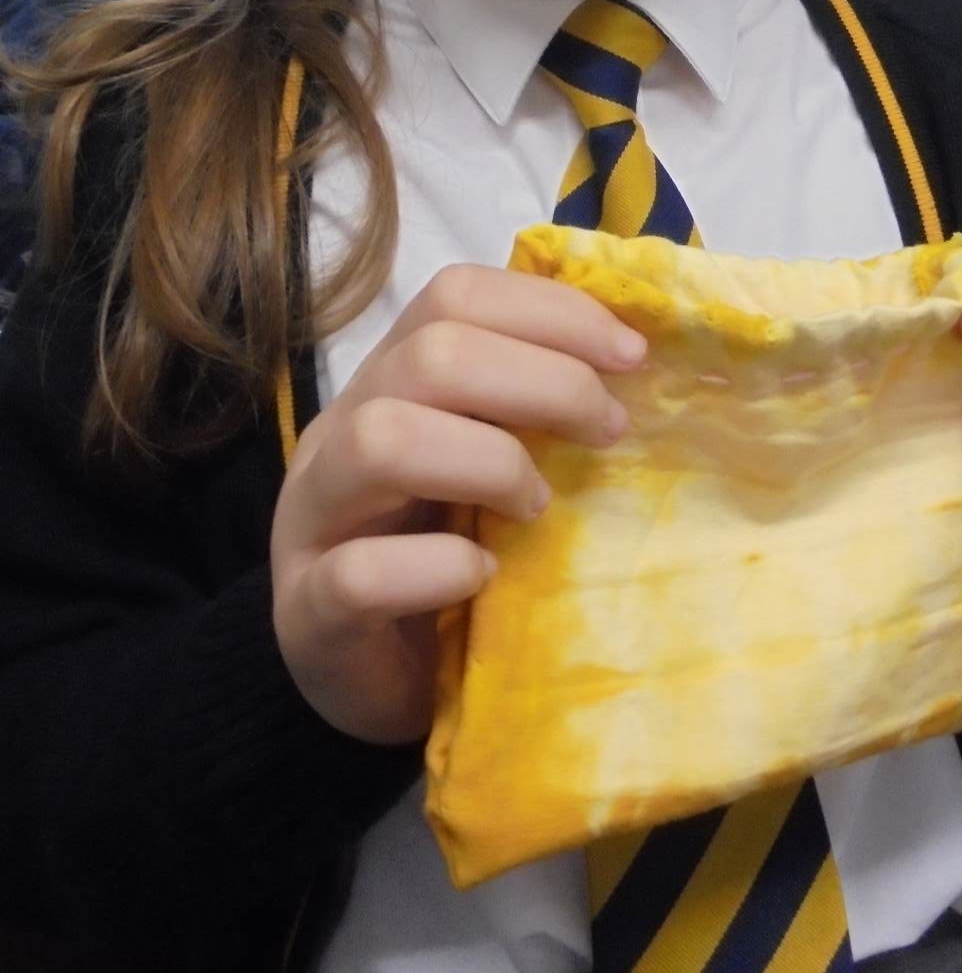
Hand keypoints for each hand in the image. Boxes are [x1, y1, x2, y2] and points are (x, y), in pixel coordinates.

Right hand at [271, 264, 646, 743]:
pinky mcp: (307, 614)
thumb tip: (642, 358)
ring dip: (487, 463)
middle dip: (543, 382)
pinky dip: (435, 569)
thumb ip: (531, 407)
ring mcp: (313, 521)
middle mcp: (340, 432)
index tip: (632, 356)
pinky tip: (483, 576)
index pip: (456, 295)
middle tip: (606, 432)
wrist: (369, 676)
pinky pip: (358, 574)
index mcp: (390, 381)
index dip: (552, 311)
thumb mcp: (489, 461)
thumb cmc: (446, 550)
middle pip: (428, 354)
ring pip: (378, 439)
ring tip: (538, 506)